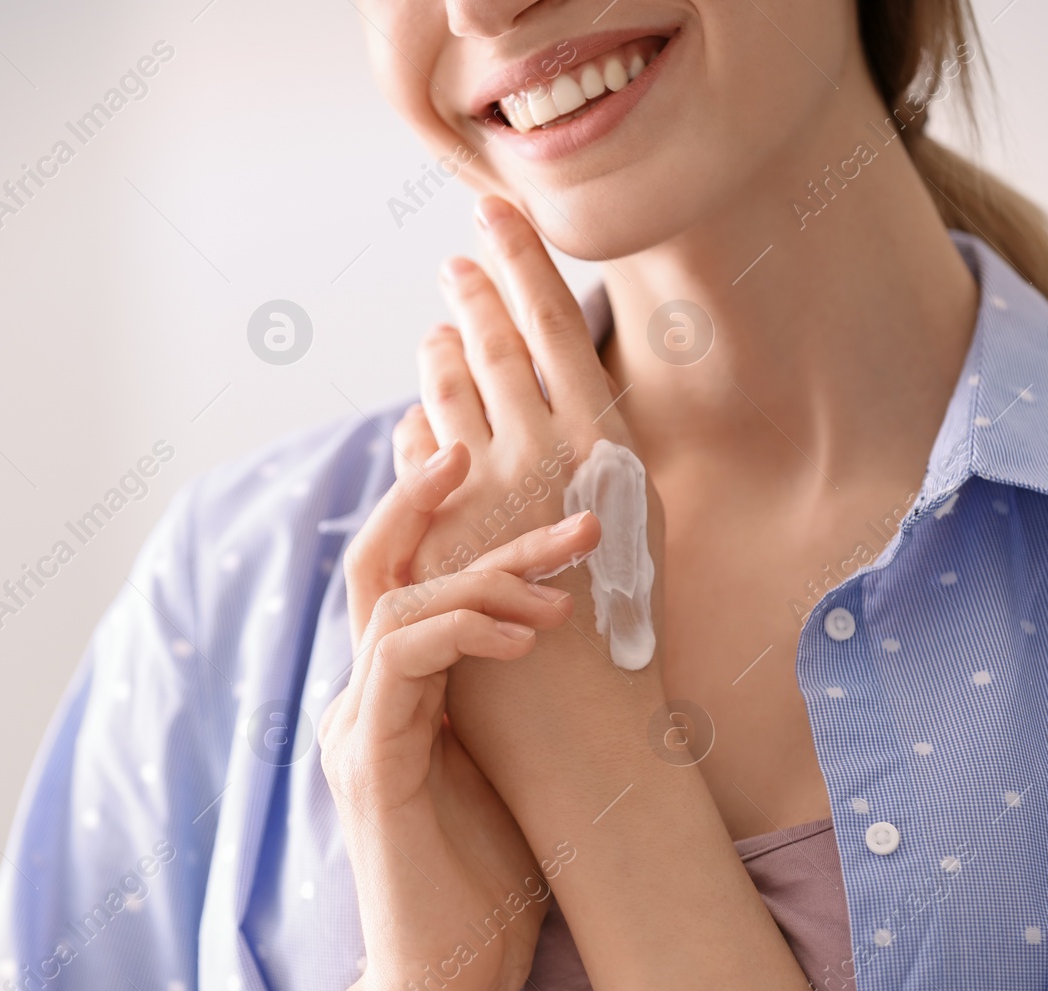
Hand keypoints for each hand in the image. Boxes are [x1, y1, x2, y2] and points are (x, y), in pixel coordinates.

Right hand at [293, 441, 601, 990]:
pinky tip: (520, 634)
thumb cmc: (492, 870)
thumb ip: (504, 686)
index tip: (485, 464)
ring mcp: (359, 732)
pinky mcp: (371, 767)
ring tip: (557, 593)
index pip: (402, 580)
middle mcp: (365, 702)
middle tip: (488, 463)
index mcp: (396, 695)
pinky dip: (457, 633)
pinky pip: (400, 667)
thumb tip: (557, 611)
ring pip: (395, 607)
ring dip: (480, 580)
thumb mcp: (511, 752)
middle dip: (429, 504)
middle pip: (381, 571)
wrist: (455, 973)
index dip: (431, 515)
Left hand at [392, 196, 655, 590]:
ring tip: (437, 327)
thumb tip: (534, 385)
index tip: (494, 214)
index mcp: (606, 439)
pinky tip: (418, 418)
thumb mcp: (631, 516)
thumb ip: (588, 444)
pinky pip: (416, 450)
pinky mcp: (434, 527)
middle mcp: (543, 450)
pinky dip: (418, 427)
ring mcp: (482, 488)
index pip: (554, 322)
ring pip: (447, 388)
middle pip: (494, 343)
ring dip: (439, 348)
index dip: (521, 262)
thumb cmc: (620, 621)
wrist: (580, 718)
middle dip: (473, 292)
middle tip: (457, 263)